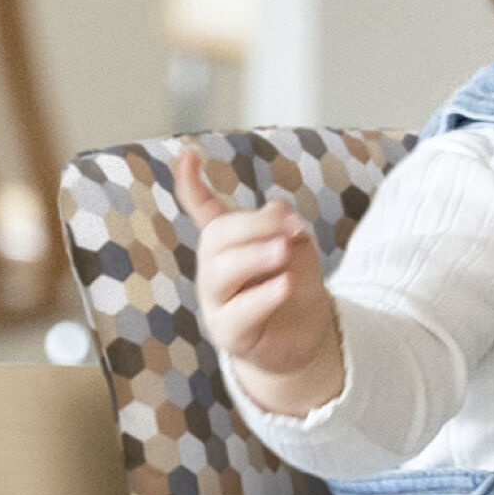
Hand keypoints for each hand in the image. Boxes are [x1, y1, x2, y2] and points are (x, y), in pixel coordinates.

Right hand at [173, 144, 345, 418]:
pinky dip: (262, 296)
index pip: (203, 210)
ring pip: (220, 273)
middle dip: (253, 226)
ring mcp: (217, 302)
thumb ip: (284, 228)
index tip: (189, 153)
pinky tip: (284, 284)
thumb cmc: (294, 289)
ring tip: (283, 252)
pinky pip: (239, 313)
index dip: (191, 183)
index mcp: (228, 244)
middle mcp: (215, 269)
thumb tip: (276, 208)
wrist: (304, 341)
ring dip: (254, 256)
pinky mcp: (230, 334)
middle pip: (216, 238)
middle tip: (292, 228)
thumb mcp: (298, 249)